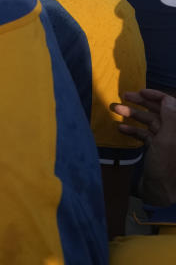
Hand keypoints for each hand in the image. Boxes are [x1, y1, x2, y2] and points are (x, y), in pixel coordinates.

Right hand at [111, 89, 175, 205]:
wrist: (163, 193)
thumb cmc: (167, 166)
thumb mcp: (167, 139)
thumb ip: (169, 117)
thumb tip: (167, 99)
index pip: (170, 104)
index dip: (156, 96)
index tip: (139, 91)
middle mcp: (174, 132)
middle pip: (159, 111)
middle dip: (141, 103)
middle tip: (123, 96)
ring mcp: (166, 141)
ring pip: (150, 122)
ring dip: (133, 115)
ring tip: (115, 109)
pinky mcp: (157, 150)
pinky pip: (145, 135)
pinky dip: (133, 130)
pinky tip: (121, 128)